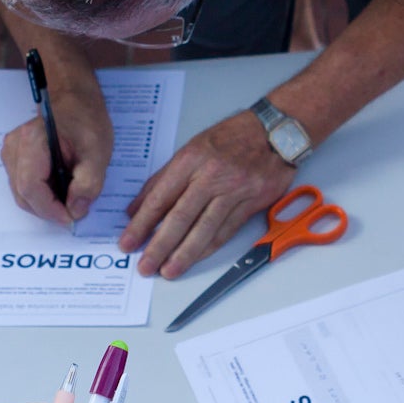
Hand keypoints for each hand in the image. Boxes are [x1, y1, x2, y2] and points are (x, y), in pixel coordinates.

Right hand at [1, 58, 111, 225]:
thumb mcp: (98, 151)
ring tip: (72, 195)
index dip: (50, 209)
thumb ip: (88, 183)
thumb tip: (76, 210)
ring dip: (47, 202)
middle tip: (76, 209)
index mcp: (32, 141)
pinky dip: (44, 193)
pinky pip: (25, 186)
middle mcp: (14, 147)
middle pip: (24, 194)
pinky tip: (62, 186)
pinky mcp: (15, 158)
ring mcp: (11, 153)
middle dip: (50, 208)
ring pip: (23, 193)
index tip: (71, 218)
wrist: (75, 98)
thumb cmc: (85, 118)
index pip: (30, 187)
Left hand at [121, 109, 295, 277]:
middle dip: (159, 246)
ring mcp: (233, 190)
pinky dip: (209, 247)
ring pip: (204, 228)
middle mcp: (211, 176)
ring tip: (168, 270)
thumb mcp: (190, 149)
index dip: (141, 224)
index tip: (128, 243)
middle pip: (180, 218)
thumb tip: (136, 209)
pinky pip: (226, 230)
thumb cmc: (230, 138)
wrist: (274, 132)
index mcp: (190, 161)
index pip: (159, 199)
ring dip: (184, 254)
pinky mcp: (251, 202)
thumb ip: (162, 180)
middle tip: (145, 265)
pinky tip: (195, 258)